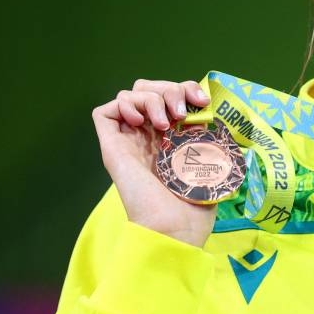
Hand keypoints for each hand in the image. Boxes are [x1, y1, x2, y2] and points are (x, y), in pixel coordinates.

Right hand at [92, 79, 216, 247]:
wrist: (176, 225)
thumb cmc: (195, 201)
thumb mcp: (209, 158)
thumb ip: (206, 133)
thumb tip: (205, 108)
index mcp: (171, 137)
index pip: (170, 96)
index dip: (185, 89)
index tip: (202, 102)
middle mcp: (148, 136)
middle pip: (148, 89)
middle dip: (168, 89)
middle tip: (180, 112)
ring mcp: (129, 141)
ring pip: (129, 95)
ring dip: (150, 98)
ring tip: (164, 123)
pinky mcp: (112, 147)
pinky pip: (104, 112)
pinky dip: (124, 105)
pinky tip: (142, 122)